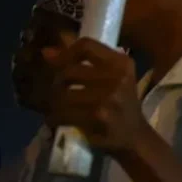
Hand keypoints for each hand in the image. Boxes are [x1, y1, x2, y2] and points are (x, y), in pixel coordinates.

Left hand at [45, 38, 149, 156]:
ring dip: (54, 103)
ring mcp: (108, 96)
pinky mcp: (98, 115)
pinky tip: (58, 119)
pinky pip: (63, 113)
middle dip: (57, 83)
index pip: (86, 45)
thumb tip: (46, 51)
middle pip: (69, 71)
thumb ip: (85, 62)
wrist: (135, 136)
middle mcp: (117, 76)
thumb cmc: (120, 104)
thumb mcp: (111, 78)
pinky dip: (55, 118)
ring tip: (58, 107)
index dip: (64, 52)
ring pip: (63, 94)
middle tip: (58, 92)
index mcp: (121, 63)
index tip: (53, 61)